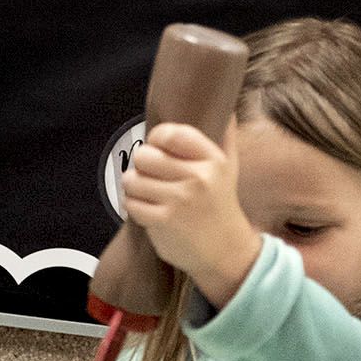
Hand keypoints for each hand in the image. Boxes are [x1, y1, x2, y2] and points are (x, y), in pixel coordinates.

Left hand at [120, 120, 263, 307]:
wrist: (226, 252)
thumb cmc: (220, 204)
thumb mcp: (229, 168)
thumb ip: (224, 137)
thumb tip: (224, 108)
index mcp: (212, 160)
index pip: (169, 134)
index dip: (157, 140)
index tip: (160, 150)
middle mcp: (198, 178)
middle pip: (144, 155)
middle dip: (143, 166)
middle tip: (153, 177)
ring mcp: (180, 201)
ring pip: (132, 180)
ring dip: (135, 188)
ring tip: (151, 194)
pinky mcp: (164, 221)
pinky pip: (131, 203)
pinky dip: (134, 207)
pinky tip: (149, 211)